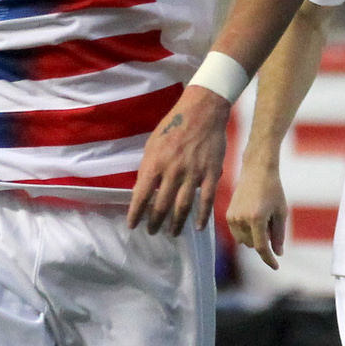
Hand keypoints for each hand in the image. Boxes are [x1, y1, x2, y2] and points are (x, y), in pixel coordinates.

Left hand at [126, 86, 230, 235]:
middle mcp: (173, 171)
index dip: (136, 213)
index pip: (141, 195)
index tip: (132, 225)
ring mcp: (194, 174)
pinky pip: (206, 200)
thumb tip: (140, 191)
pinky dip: (202, 216)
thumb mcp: (152, 145)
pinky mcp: (212, 173)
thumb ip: (147, 168)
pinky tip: (198, 227)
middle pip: (162, 205)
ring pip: (183, 206)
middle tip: (152, 232)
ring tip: (172, 233)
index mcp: (155, 163)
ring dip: (176, 223)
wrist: (202, 112)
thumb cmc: (173, 126)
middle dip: (155, 222)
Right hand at [225, 161, 288, 269]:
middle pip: (253, 245)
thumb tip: (277, 253)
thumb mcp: (281, 213)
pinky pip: (237, 234)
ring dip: (254, 237)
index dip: (269, 259)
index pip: (261, 247)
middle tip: (271, 223)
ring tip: (262, 218)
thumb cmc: (273, 190)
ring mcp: (232, 217)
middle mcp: (241, 219)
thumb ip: (279, 235)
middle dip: (264, 241)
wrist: (257, 171)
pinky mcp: (228, 215)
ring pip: (244, 241)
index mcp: (256, 218)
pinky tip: (253, 217)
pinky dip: (246, 232)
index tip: (276, 267)